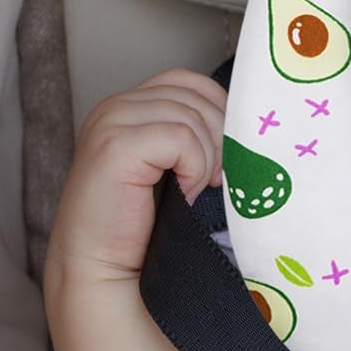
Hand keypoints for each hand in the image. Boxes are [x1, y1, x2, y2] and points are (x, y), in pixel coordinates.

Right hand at [46, 68, 225, 287]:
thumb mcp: (173, 167)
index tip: (222, 156)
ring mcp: (111, 123)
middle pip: (196, 97)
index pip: (190, 82)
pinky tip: (184, 194)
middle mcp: (116, 107)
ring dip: (206, 159)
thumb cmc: (142, 225)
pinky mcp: (115, 146)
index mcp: (129, 106)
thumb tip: (246, 124)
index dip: (219, 112)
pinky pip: (181, 139)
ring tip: (194, 190)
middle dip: (219, 139)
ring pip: (192, 117)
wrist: (104, 268)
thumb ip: (193, 135)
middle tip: (213, 181)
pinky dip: (194, 169)